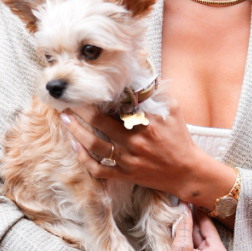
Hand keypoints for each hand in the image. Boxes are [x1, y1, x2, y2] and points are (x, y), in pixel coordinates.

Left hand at [62, 97, 214, 197]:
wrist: (187, 172)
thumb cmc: (180, 138)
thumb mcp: (173, 110)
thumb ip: (157, 93)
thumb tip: (143, 76)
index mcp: (146, 123)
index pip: (118, 106)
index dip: (101, 97)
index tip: (89, 88)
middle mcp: (134, 141)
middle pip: (100, 123)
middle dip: (80, 111)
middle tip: (68, 100)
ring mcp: (128, 160)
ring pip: (94, 145)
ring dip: (76, 131)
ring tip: (64, 118)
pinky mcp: (124, 174)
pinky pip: (98, 169)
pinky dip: (83, 159)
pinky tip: (74, 145)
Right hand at [161, 204, 228, 250]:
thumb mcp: (181, 249)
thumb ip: (184, 227)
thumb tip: (184, 208)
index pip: (208, 225)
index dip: (196, 211)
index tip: (188, 199)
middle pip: (204, 234)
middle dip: (192, 222)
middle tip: (181, 208)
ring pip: (200, 244)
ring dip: (189, 234)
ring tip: (177, 220)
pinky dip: (189, 246)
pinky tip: (179, 238)